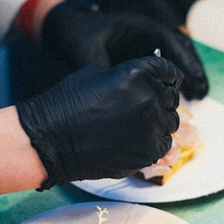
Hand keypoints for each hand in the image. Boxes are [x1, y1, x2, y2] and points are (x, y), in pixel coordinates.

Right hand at [17, 56, 181, 188]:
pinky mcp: (148, 152)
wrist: (51, 140)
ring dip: (158, 121)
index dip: (166, 77)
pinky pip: (163, 144)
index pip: (170, 71)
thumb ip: (130, 75)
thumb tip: (148, 79)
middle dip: (161, 99)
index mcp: (139, 73)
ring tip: (135, 125)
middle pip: (172, 98)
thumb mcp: (98, 73)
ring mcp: (151, 127)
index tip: (163, 83)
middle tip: (142, 106)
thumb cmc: (68, 103)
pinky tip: (133, 140)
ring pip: (170, 122)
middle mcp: (150, 98)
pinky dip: (152, 142)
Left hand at [40, 0, 208, 99]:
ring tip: (198, 96)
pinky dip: (174, 79)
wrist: (65, 28)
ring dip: (187, 74)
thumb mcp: (88, 55)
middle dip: (193, 69)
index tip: (192, 80)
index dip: (184, 60)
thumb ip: (106, 73)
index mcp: (138, 26)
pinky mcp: (143, 54)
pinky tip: (178, 97)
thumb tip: (123, 93)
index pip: (170, 40)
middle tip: (202, 93)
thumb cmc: (76, 37)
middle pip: (181, 48)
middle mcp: (147, 32)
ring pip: (177, 56)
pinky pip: (166, 65)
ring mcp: (146, 42)